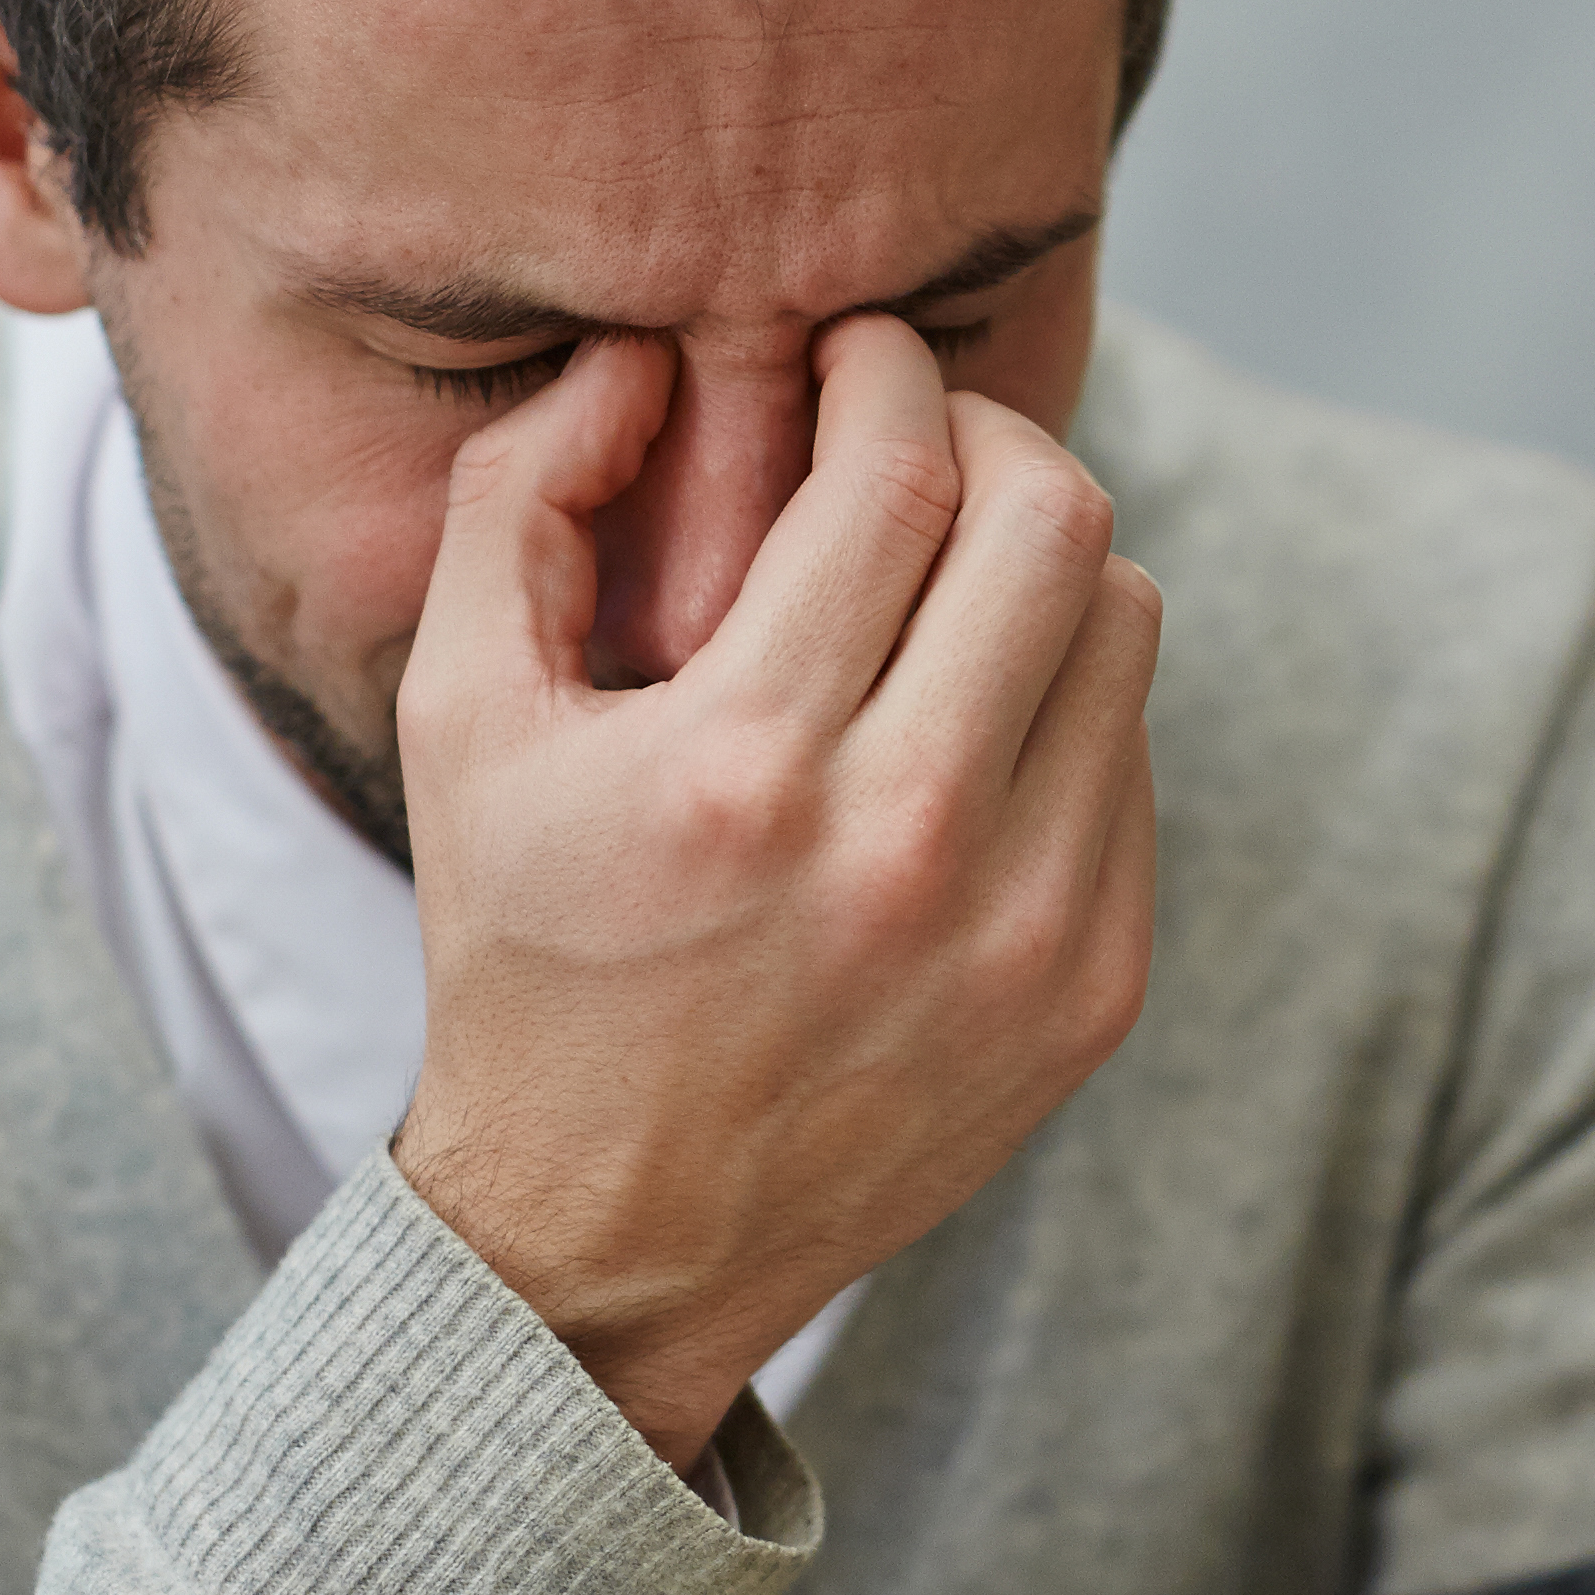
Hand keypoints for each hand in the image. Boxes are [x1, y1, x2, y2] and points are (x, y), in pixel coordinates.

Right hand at [388, 309, 1161, 1466]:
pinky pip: (1137, 759)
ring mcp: (1025, 931)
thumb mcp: (458, 727)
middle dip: (987, 434)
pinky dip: (1065, 701)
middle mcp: (904, 848)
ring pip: (1124, 627)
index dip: (886, 374)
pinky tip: (969, 719)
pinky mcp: (1095, 990)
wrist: (617, 1236)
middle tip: (921, 438)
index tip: (856, 357)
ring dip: (1042, 563)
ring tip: (950, 573)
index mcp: (743, 768)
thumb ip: (519, 504)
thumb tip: (642, 360)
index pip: (898, 478)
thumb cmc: (527, 955)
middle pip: (1052, 523)